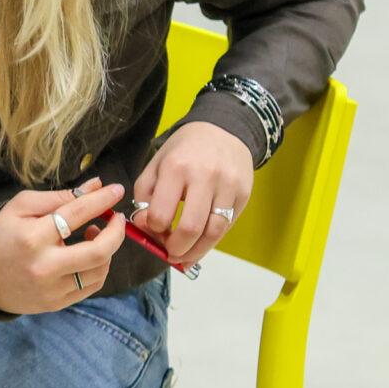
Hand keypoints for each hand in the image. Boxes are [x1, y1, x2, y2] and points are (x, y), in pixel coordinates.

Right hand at [0, 179, 130, 315]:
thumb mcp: (21, 206)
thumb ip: (59, 196)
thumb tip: (95, 186)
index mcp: (33, 237)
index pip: (78, 214)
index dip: (102, 199)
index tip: (116, 190)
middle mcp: (44, 266)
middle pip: (99, 251)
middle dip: (116, 231)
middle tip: (117, 218)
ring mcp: (51, 289)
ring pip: (99, 270)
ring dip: (107, 250)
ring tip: (96, 235)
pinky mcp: (55, 303)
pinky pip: (91, 286)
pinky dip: (98, 268)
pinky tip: (89, 256)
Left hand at [130, 120, 253, 267]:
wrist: (222, 130)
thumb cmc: (184, 152)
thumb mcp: (156, 165)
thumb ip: (145, 196)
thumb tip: (146, 225)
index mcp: (176, 168)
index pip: (161, 214)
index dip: (154, 229)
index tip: (153, 230)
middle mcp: (204, 176)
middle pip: (190, 227)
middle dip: (176, 249)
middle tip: (169, 253)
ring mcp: (228, 186)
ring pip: (213, 232)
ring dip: (196, 251)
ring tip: (184, 257)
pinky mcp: (244, 194)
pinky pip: (227, 226)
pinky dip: (212, 241)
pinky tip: (200, 244)